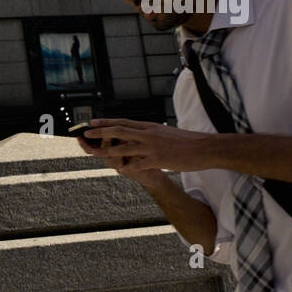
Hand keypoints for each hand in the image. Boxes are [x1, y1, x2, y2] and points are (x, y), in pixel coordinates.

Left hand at [78, 118, 214, 175]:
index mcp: (150, 126)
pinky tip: (121, 170)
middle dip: (101, 132)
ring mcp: (152, 147)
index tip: (92, 121)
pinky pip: (138, 164)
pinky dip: (128, 167)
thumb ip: (151, 133)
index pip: (123, 122)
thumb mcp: (166, 132)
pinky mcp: (158, 159)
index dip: (106, 122)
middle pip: (119, 130)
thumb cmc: (187, 141)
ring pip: (124, 148)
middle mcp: (148, 134)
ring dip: (108, 151)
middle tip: (86, 133)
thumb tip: (140, 132)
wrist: (205, 148)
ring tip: (95, 153)